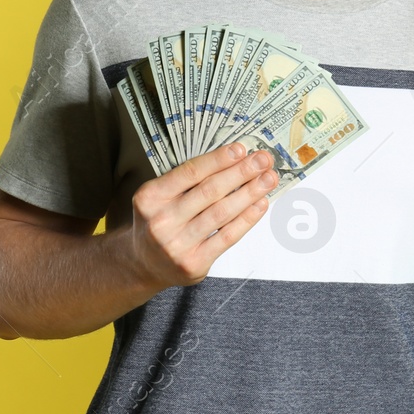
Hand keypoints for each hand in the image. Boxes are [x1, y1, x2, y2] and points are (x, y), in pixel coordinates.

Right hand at [127, 142, 275, 289]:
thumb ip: (187, 182)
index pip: (190, 173)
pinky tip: (260, 204)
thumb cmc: (159, 222)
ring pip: (222, 213)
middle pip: (210, 191)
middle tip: (263, 160)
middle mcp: (161, 221)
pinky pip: (227, 236)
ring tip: (268, 179)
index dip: (219, 159)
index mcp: (150, 198)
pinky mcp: (194, 263)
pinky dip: (247, 218)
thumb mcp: (159, 197)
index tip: (241, 149)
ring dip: (250, 193)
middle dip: (241, 172)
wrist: (144, 265)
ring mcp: (177, 245)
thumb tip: (233, 160)